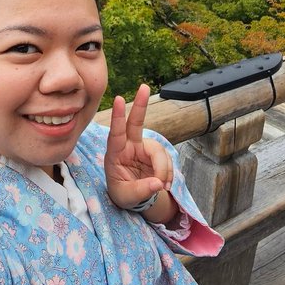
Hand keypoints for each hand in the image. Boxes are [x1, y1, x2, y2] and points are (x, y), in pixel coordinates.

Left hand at [104, 84, 173, 210]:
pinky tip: (164, 184)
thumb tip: (158, 183)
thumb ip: (141, 191)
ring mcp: (144, 148)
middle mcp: (129, 147)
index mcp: (115, 155)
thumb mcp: (127, 197)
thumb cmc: (124, 193)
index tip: (117, 99)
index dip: (117, 117)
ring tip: (162, 186)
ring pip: (159, 152)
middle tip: (143, 86)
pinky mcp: (156, 154)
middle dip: (140, 105)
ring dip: (164, 170)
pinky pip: (168, 160)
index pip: (115, 134)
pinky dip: (169, 174)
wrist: (136, 198)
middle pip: (136, 123)